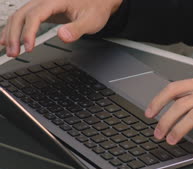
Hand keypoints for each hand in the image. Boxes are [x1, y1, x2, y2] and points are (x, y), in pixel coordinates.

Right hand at [0, 0, 122, 56]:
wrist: (98, 1)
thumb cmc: (95, 9)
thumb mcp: (91, 21)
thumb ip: (76, 29)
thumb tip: (62, 35)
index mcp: (55, 1)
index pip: (35, 15)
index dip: (29, 32)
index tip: (28, 47)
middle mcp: (45, 1)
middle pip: (21, 15)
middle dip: (14, 35)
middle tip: (13, 53)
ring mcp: (41, 5)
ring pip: (18, 16)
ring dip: (11, 33)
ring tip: (10, 51)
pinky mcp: (42, 11)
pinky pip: (23, 18)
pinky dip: (14, 29)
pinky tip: (8, 39)